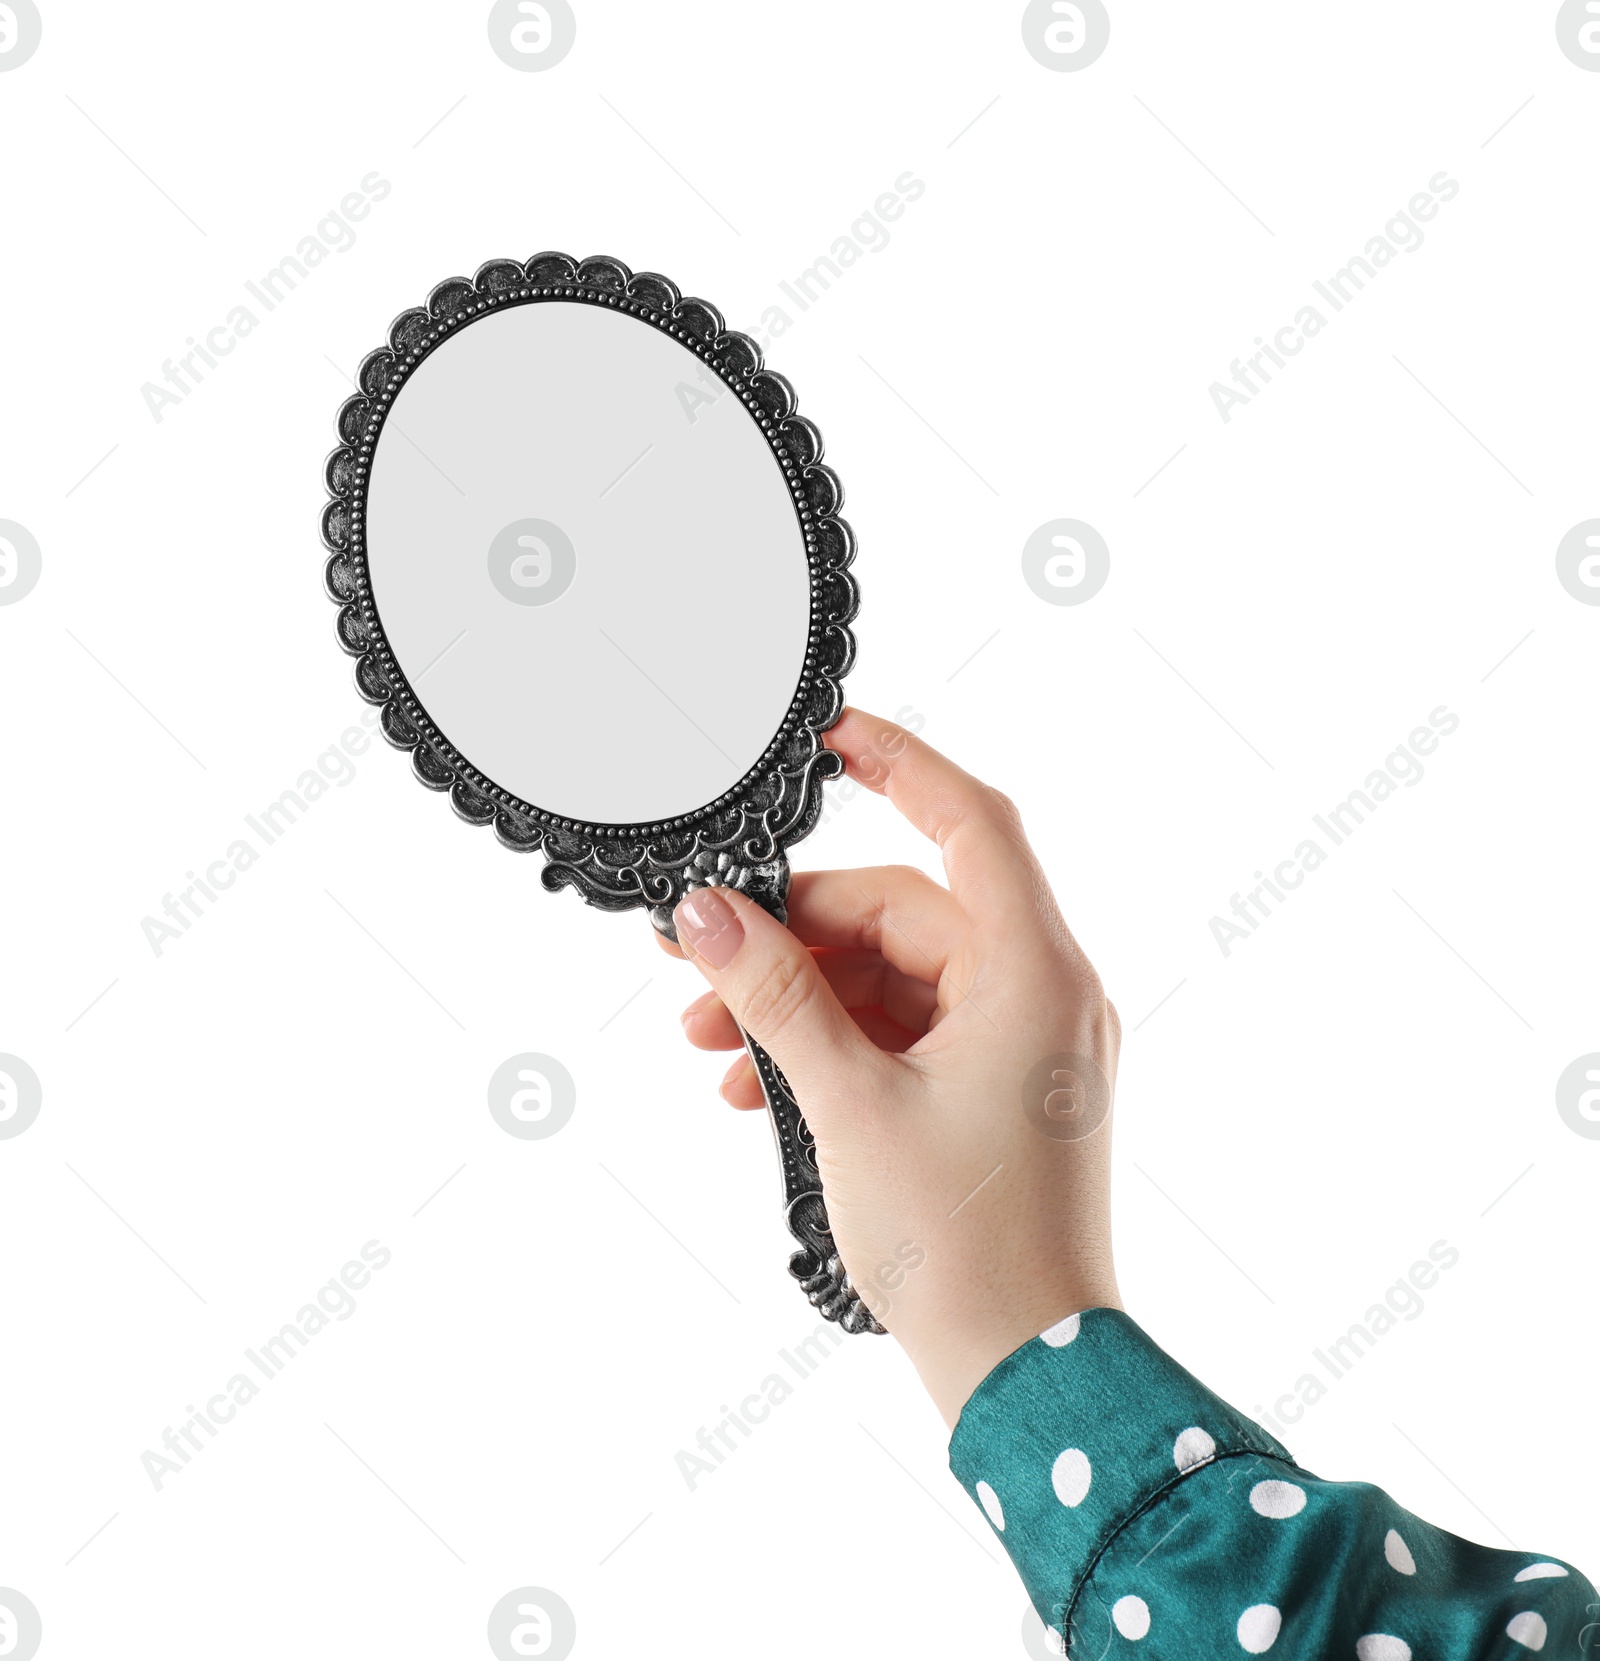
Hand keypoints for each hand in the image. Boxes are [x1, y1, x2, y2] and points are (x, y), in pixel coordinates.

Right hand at [658, 707, 1122, 1426]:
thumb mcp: (848, 1104)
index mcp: (1033, 974)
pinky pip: (909, 1029)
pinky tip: (763, 1089)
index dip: (899, 763)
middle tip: (700, 970)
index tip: (827, 737)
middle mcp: (1043, 993)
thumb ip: (774, 995)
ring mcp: (1025, 1043)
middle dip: (795, 939)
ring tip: (717, 1049)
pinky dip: (838, 1045)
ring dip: (803, 1001)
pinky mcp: (1001, 1087)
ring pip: (897, 976)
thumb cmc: (966, 1251)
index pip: (969, 822)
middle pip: (904, 913)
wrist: (1026, 1374)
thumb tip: (707, 916)